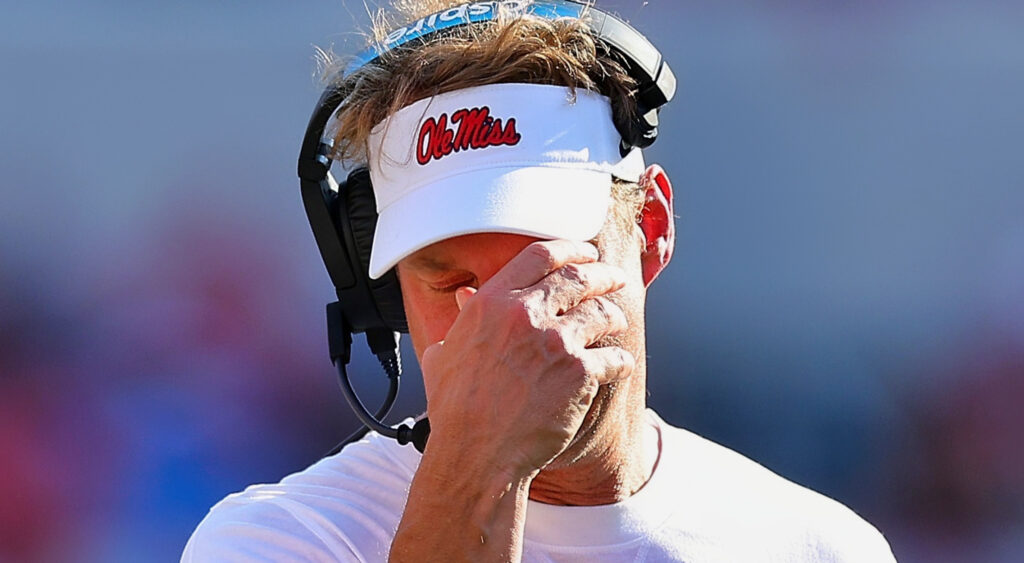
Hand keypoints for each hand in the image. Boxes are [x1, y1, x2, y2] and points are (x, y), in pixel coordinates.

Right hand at [419, 240, 635, 478]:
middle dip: (603, 275)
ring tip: (616, 321)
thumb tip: (463, 300)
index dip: (570, 250)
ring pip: (601, 313)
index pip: (540, 256)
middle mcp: (526, 314)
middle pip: (578, 277)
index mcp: (492, 303)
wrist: (476, 454)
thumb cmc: (455, 411)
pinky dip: (619, 361)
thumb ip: (461, 321)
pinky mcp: (580, 373)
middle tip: (615, 278)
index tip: (585, 252)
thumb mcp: (445, 354)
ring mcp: (556, 342)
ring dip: (613, 315)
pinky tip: (620, 365)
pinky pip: (613, 357)